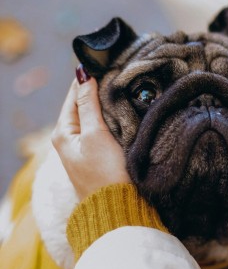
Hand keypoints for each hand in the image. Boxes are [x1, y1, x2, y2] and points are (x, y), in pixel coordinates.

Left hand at [52, 73, 130, 199]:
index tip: (103, 60)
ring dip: (106, 103)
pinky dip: (112, 117)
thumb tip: (82, 75)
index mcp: (63, 133)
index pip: (73, 95)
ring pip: (94, 116)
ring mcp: (84, 148)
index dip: (87, 77)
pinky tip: (124, 109)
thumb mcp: (95, 134)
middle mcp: (70, 139)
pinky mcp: (99, 156)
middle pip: (83, 105)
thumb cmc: (105, 173)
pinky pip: (103, 128)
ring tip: (122, 85)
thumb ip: (89, 104)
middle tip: (116, 69)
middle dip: (97, 88)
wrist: (118, 208)